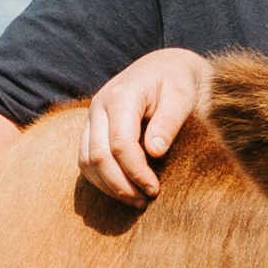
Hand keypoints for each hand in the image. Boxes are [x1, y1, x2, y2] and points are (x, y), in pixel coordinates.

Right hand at [76, 50, 217, 201]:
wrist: (166, 67)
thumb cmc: (178, 82)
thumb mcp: (181, 97)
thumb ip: (168, 122)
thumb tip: (154, 152)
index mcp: (120, 95)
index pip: (120, 144)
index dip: (136, 172)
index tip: (155, 189)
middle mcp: (99, 106)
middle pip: (98, 157)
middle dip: (121, 185)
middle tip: (145, 200)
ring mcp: (92, 117)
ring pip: (86, 162)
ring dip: (108, 186)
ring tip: (136, 200)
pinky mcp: (92, 128)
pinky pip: (86, 160)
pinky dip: (101, 179)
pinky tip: (124, 188)